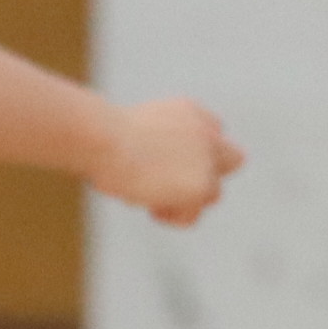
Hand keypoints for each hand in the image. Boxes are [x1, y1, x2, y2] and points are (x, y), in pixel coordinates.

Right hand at [93, 97, 243, 225]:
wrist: (103, 138)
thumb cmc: (97, 136)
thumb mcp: (129, 132)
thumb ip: (153, 148)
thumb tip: (143, 174)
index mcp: (188, 112)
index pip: (210, 131)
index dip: (192, 152)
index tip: (167, 163)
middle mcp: (206, 133)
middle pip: (230, 159)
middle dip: (207, 174)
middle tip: (173, 187)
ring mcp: (208, 159)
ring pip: (213, 192)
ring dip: (184, 200)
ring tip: (148, 198)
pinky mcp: (204, 185)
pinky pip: (192, 214)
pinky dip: (173, 216)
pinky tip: (149, 206)